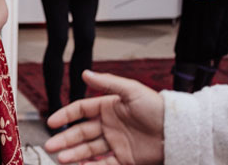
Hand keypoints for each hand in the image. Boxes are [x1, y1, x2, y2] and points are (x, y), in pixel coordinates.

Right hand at [44, 70, 163, 164]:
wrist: (177, 130)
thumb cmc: (157, 107)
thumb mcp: (131, 90)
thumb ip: (107, 83)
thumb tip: (85, 72)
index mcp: (108, 107)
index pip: (81, 111)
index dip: (66, 115)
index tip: (52, 122)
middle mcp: (109, 125)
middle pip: (81, 133)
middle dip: (65, 139)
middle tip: (50, 147)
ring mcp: (116, 143)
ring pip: (89, 150)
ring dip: (74, 154)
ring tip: (61, 159)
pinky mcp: (125, 159)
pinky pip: (104, 164)